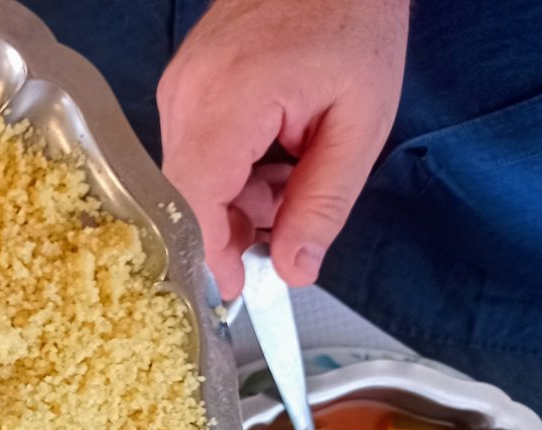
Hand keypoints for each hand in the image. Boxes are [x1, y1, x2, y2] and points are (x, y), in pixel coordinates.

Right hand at [157, 0, 408, 297]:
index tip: (232, 290)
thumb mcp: (361, 122)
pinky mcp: (184, 85)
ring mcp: (180, 87)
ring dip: (238, 196)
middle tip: (287, 225)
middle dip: (234, 226)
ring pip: (192, 178)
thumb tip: (293, 268)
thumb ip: (324, 203)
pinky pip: (195, 151)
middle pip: (189, 197)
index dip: (208, 256)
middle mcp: (188, 94)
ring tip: (293, 172)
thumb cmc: (352, 17)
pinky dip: (233, 168)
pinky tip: (274, 152)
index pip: (193, 203)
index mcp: (230, 100)